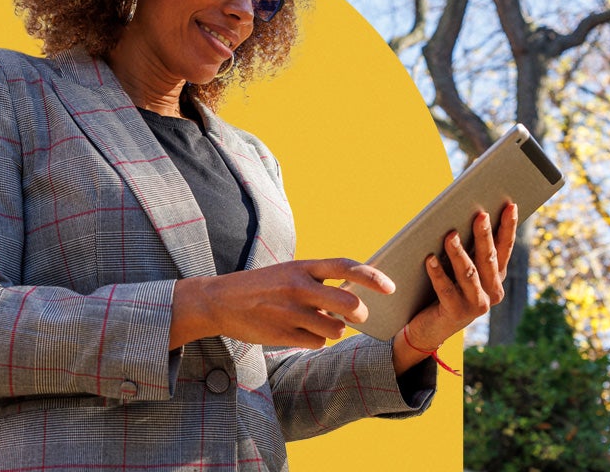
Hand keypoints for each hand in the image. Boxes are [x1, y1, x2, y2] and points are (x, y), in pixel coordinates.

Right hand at [170, 258, 394, 348]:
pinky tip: (299, 331)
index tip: (390, 287)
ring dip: (334, 330)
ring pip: (336, 329)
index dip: (372, 277)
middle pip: (349, 303)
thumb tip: (352, 295)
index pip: (345, 267)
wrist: (219, 301)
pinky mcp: (284, 334)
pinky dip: (315, 340)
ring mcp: (291, 312)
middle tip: (356, 315)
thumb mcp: (288, 272)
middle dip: (359, 313)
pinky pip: (317, 343)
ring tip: (317, 323)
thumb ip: (317, 280)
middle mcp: (299, 287)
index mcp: (301, 267)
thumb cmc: (260, 286)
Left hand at [393, 203, 517, 371]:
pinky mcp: (456, 313)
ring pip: (468, 274)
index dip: (508, 228)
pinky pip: (446, 290)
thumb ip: (467, 251)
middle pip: (487, 259)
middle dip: (484, 235)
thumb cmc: (445, 291)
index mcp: (496, 278)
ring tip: (450, 235)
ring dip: (458, 253)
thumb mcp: (460, 271)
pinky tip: (429, 259)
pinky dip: (437, 273)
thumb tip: (463, 217)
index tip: (510, 206)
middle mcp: (491, 293)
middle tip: (479, 214)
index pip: (504, 249)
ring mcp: (476, 305)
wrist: (430, 328)